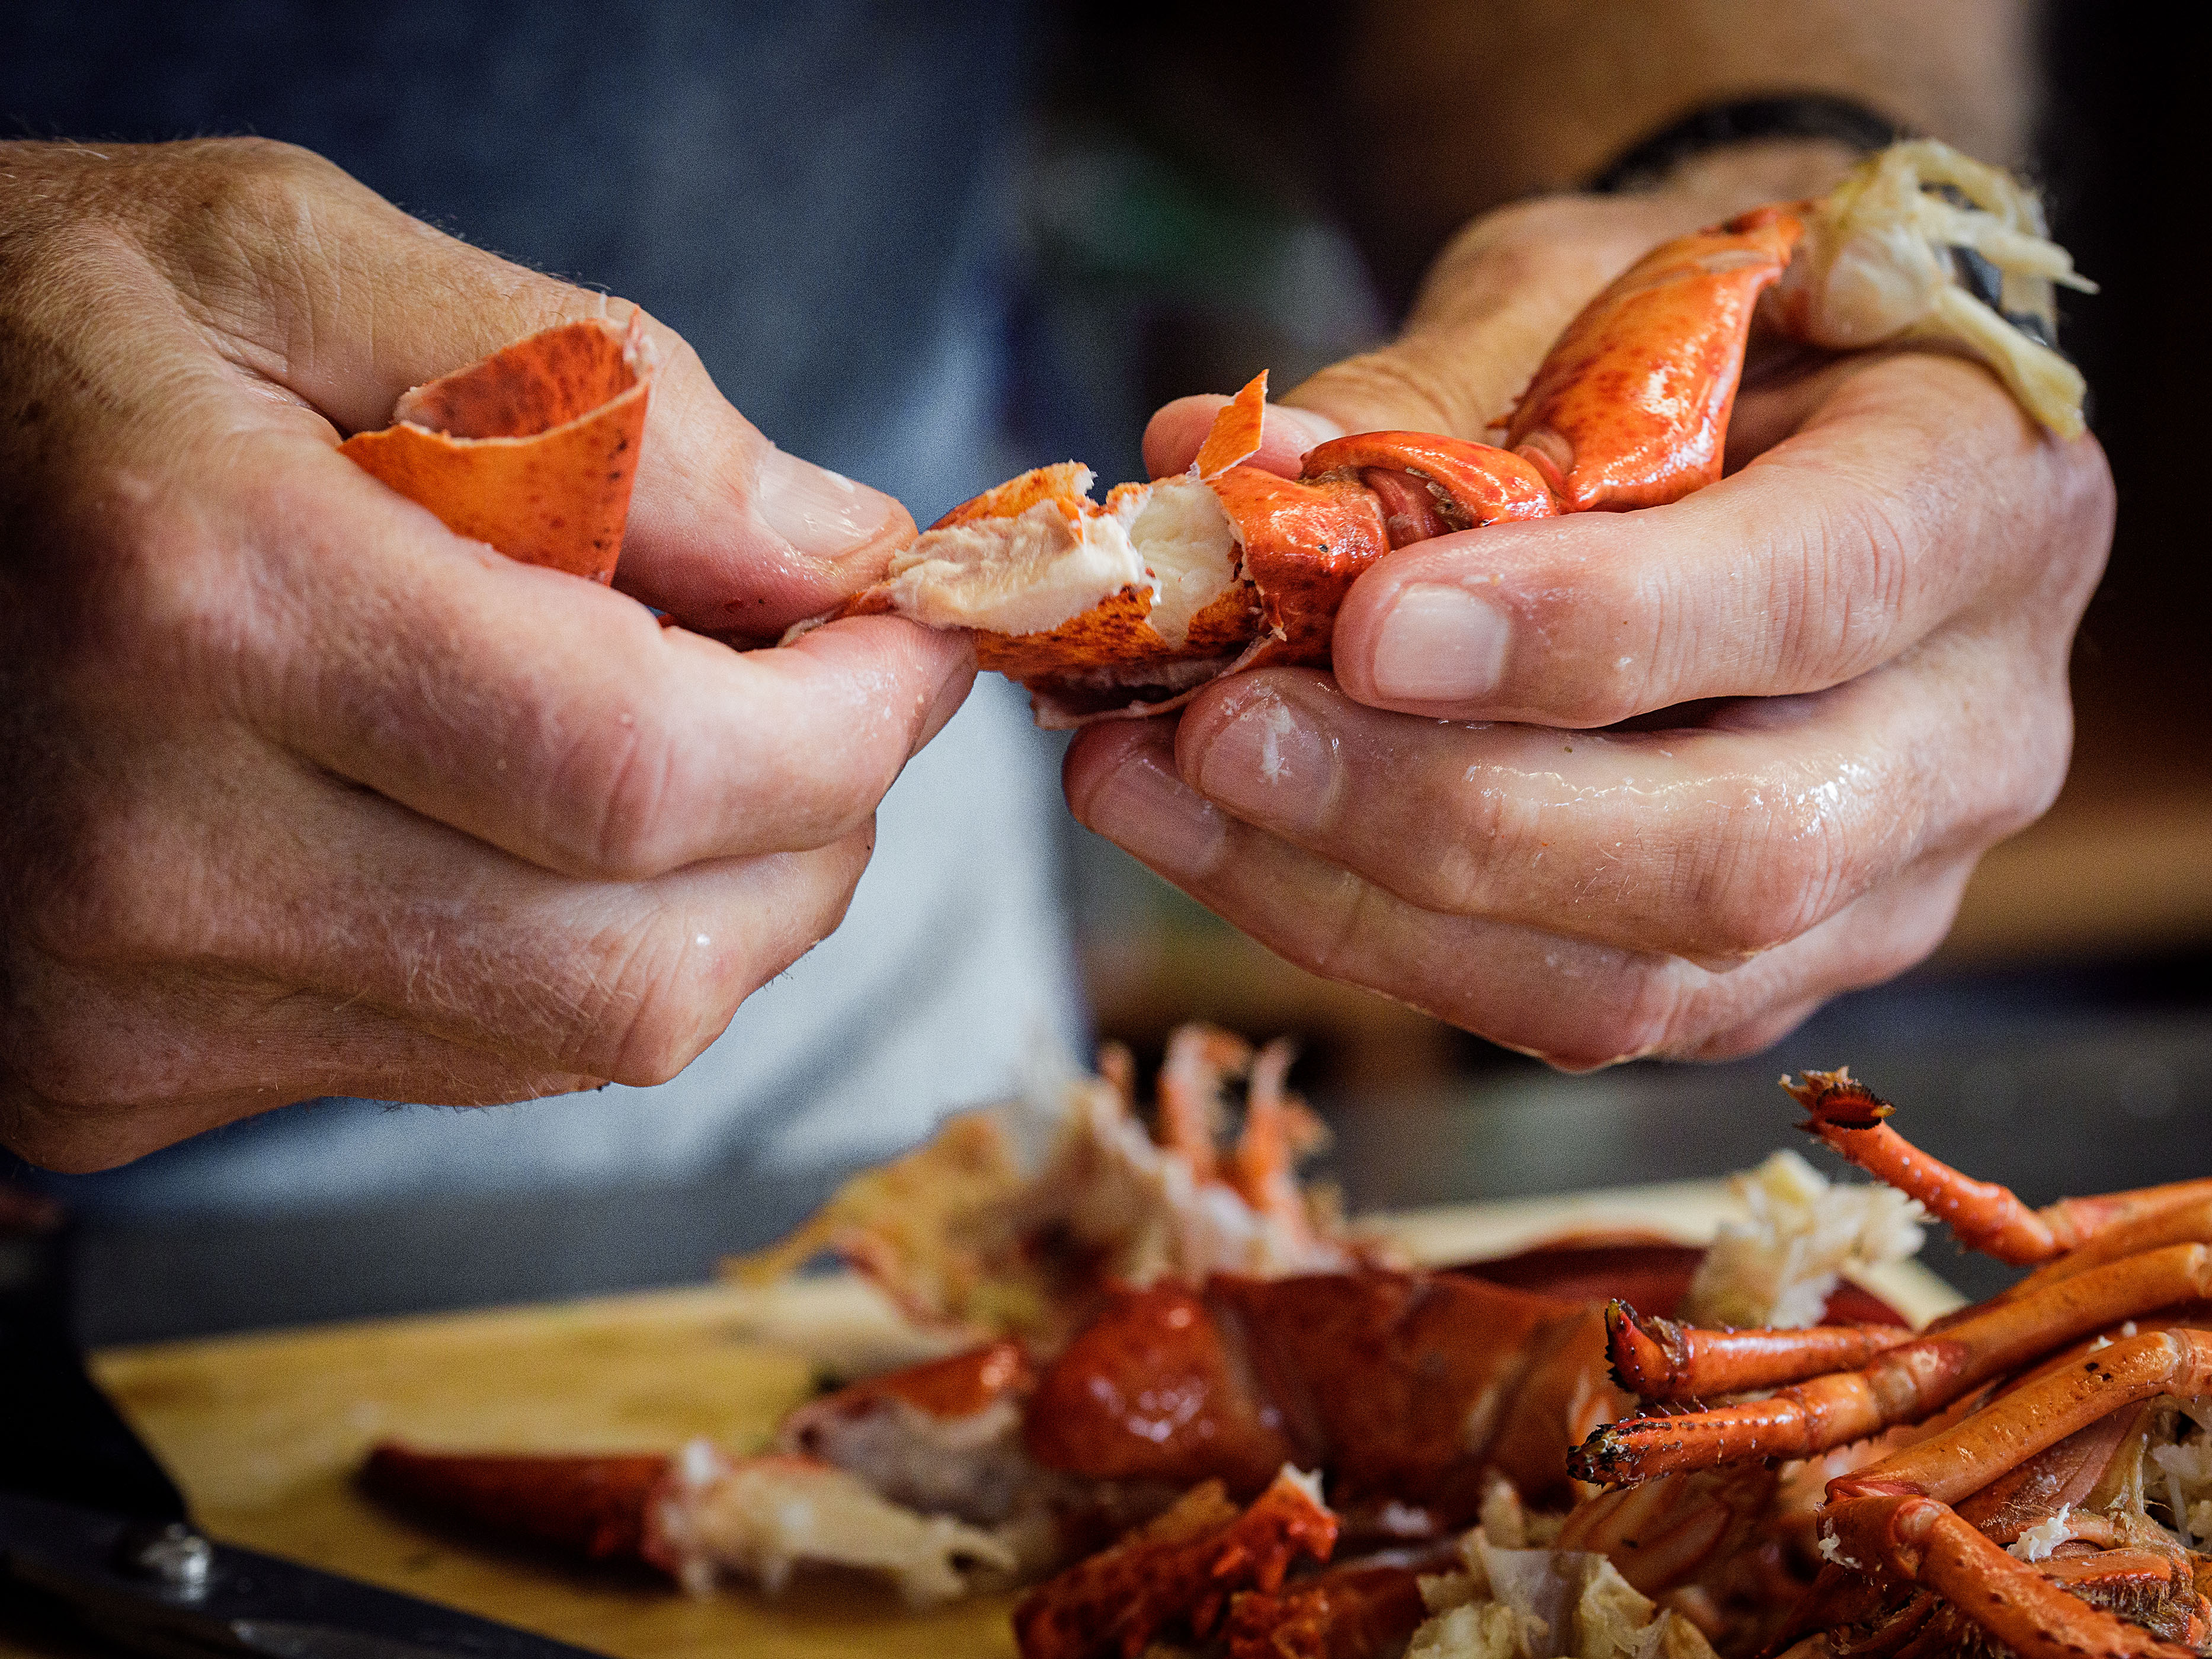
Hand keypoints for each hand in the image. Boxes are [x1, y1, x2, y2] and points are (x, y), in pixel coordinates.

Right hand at [0, 139, 972, 1167]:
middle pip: (643, 962)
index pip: (646, 768)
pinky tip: (535, 820)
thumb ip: (600, 392)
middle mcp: (145, 851)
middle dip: (815, 835)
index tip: (908, 648)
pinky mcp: (111, 1077)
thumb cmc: (33, 338)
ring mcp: (117, 1000)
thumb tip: (834, 548)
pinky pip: (470, 1061)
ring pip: (582, 1039)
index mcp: (198, 601)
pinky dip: (578, 948)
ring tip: (691, 740)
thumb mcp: (294, 254)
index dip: (847, 728)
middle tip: (831, 700)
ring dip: (718, 902)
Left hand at [1065, 155, 2113, 1068]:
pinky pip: (1564, 1012)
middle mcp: (1972, 727)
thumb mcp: (1578, 296)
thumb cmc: (1690, 335)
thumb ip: (1420, 397)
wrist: (1779, 424)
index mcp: (1979, 497)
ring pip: (1631, 983)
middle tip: (1217, 738)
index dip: (1586, 631)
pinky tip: (1228, 845)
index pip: (1813, 594)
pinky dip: (1372, 937)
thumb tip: (1201, 475)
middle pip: (1730, 849)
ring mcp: (1882, 883)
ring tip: (1156, 795)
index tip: (1364, 630)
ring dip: (1359, 905)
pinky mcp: (1765, 973)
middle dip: (1441, 815)